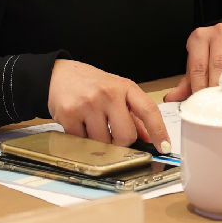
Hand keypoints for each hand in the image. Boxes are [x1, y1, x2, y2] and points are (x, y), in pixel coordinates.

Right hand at [47, 59, 170, 151]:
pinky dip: (82, 140)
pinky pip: (83, 143)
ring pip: (104, 143)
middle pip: (126, 135)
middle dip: (121, 143)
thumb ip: (133, 115)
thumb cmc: (91, 84)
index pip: (148, 110)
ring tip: (92, 125)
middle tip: (113, 135)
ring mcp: (88, 104)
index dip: (159, 131)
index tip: (164, 147)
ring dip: (100, 142)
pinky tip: (79, 124)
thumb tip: (149, 138)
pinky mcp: (69, 115)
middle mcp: (108, 93)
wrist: (58, 75)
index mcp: (125, 87)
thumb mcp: (116, 92)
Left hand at [163, 23, 221, 101]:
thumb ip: (186, 82)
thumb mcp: (197, 64)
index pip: (198, 65)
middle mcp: (219, 33)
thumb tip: (171, 98)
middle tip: (218, 104)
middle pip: (219, 64)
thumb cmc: (210, 54)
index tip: (203, 102)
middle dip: (218, 87)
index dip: (200, 86)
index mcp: (200, 37)